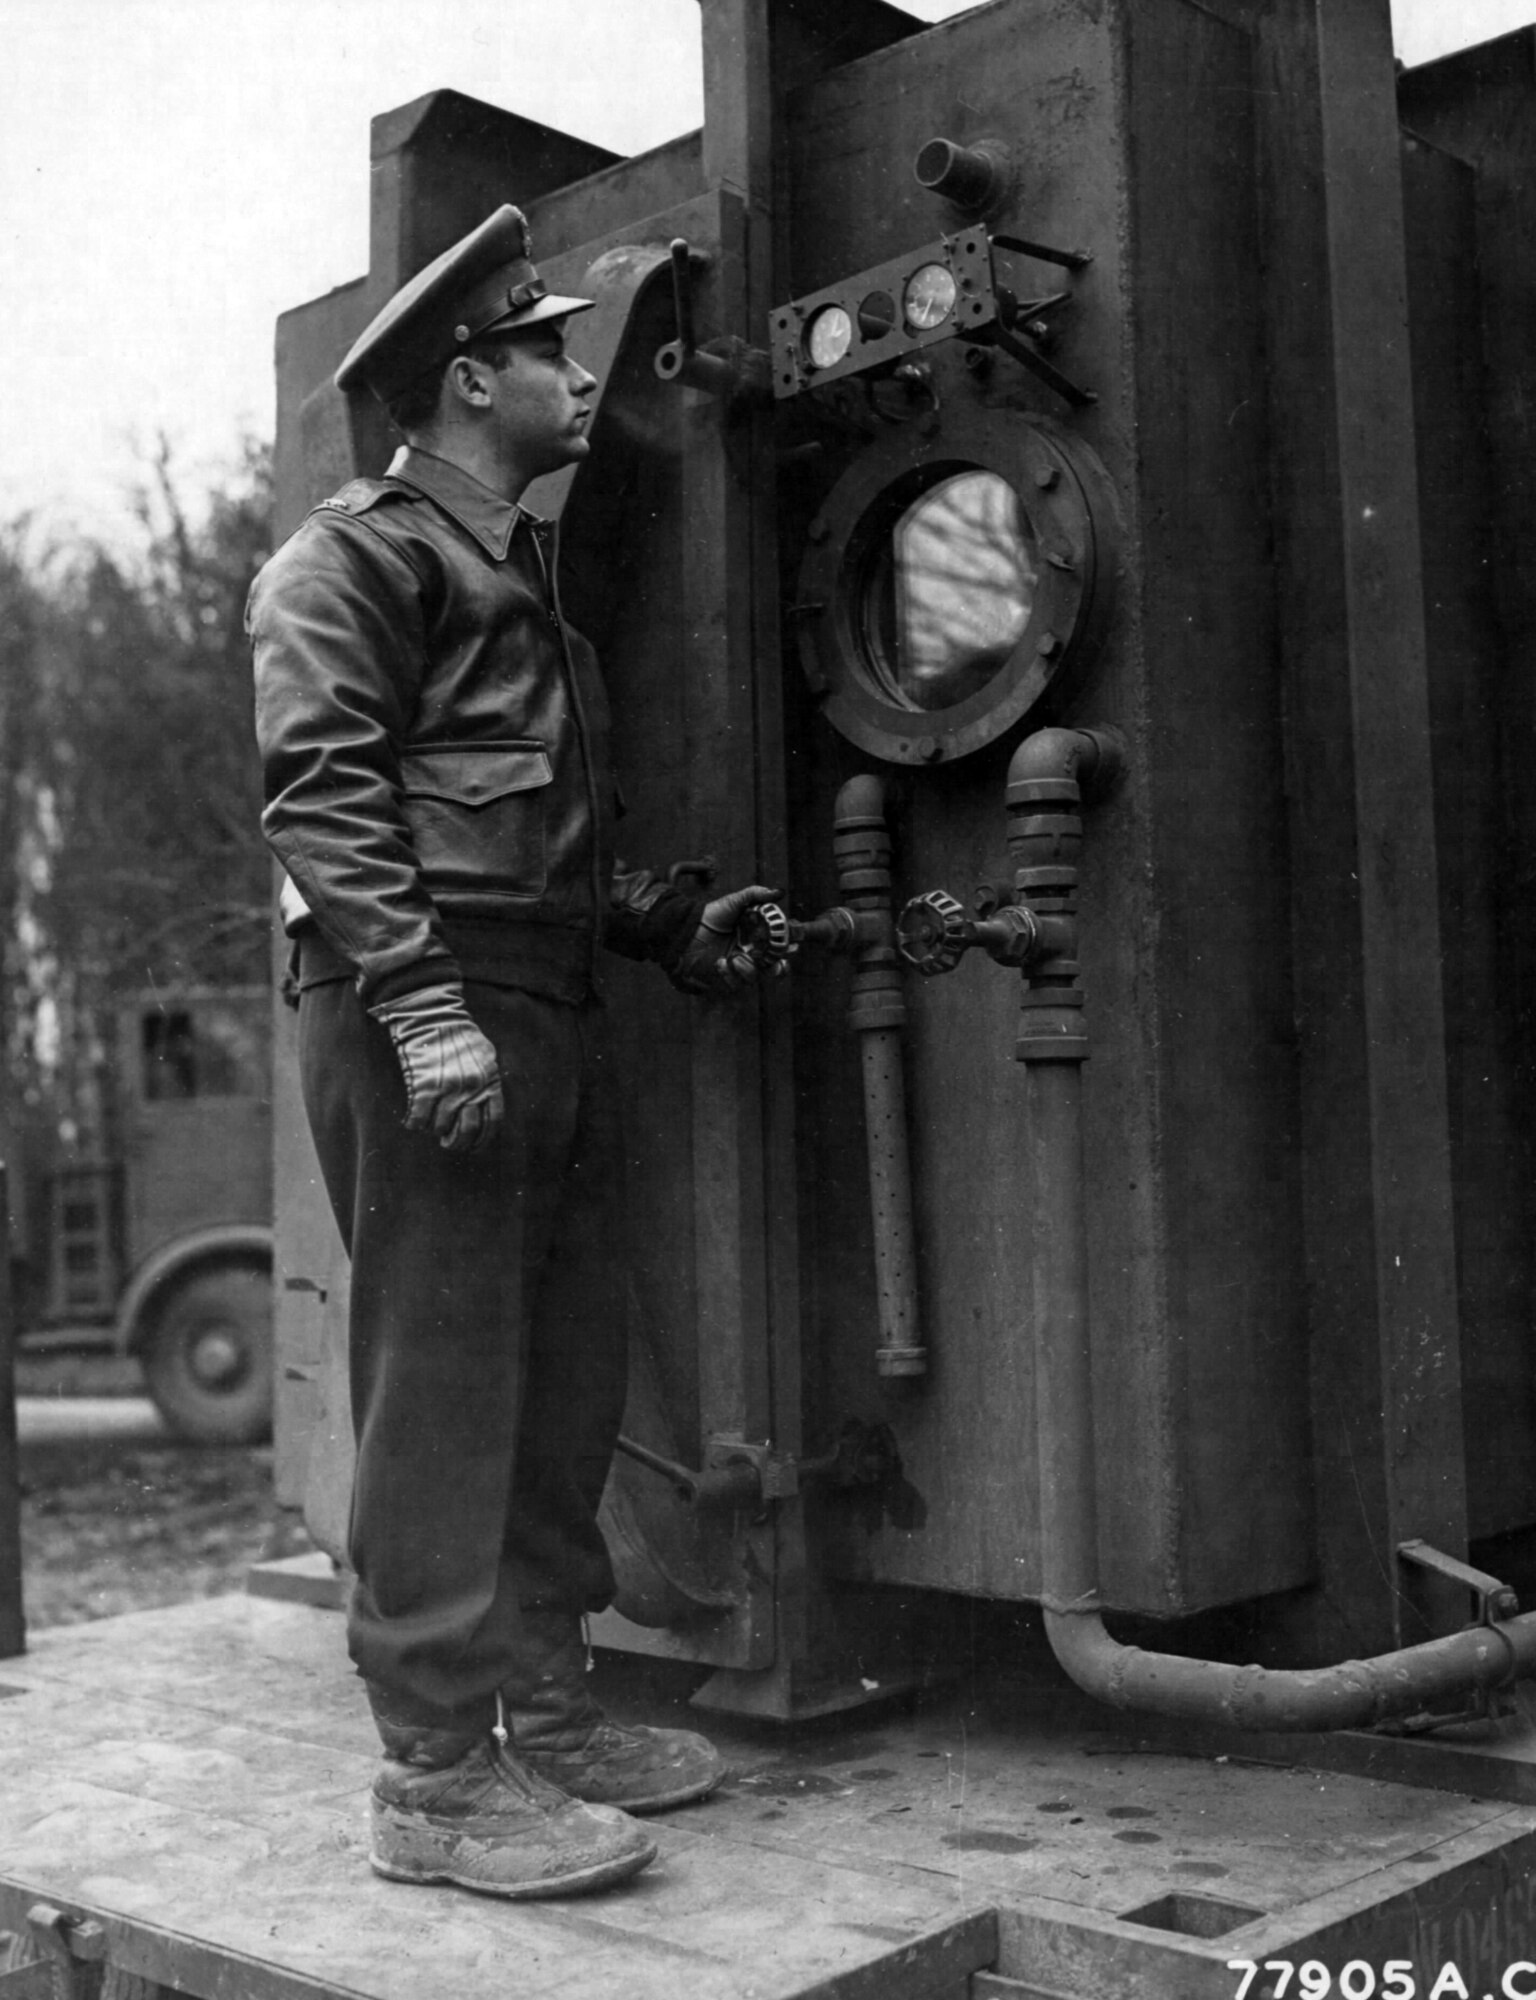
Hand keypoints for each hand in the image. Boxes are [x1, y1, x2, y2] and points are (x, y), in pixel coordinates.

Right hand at [368, 982, 503, 1153]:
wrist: (433, 1014)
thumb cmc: (459, 1033)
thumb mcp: (485, 1054)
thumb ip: (487, 1079)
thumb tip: (486, 1103)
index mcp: (489, 1081)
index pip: (493, 1122)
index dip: (483, 1139)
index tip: (473, 1146)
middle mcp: (471, 1088)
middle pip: (467, 1130)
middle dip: (456, 1142)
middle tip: (447, 1141)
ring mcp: (448, 1088)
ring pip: (440, 1127)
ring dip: (434, 1130)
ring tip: (430, 1124)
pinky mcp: (424, 1086)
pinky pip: (419, 1118)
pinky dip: (415, 1123)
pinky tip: (412, 1122)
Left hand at [670, 884, 779, 994]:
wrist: (686, 928)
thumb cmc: (711, 915)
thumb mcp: (734, 901)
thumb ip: (756, 895)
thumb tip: (778, 892)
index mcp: (759, 939)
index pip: (781, 948)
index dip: (789, 949)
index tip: (792, 945)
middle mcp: (752, 955)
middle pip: (775, 970)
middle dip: (778, 968)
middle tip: (775, 963)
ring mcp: (739, 968)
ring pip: (755, 978)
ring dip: (748, 970)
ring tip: (735, 957)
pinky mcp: (725, 978)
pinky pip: (735, 985)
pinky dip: (729, 975)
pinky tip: (720, 963)